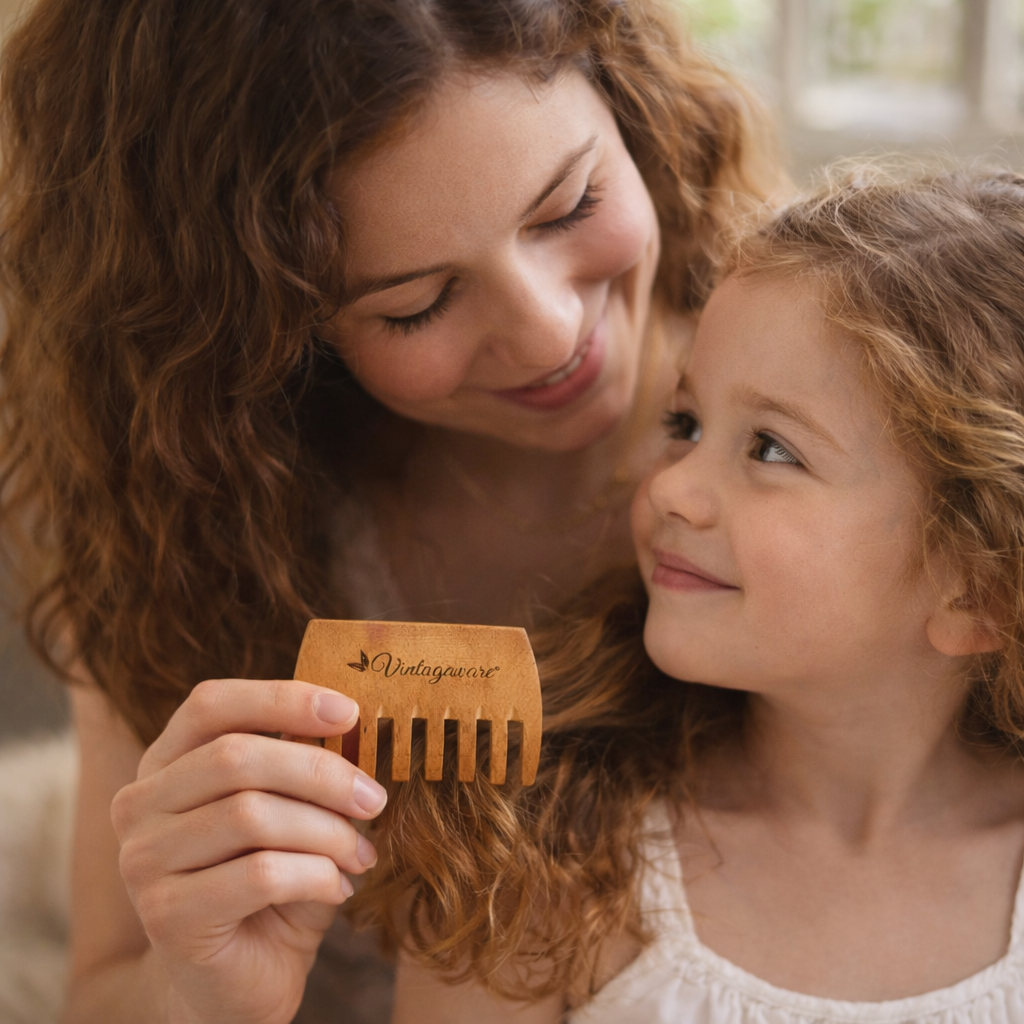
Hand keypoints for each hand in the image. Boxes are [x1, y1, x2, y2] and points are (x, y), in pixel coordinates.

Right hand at [111, 678, 386, 1023]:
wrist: (242, 981)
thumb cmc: (273, 881)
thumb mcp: (291, 810)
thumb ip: (304, 765)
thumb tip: (353, 719)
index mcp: (165, 762)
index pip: (210, 704)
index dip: (281, 697)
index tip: (348, 712)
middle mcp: (139, 805)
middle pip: (236, 757)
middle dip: (322, 772)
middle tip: (374, 798)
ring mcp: (142, 862)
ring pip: (251, 815)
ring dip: (327, 831)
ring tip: (361, 853)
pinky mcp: (166, 916)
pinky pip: (260, 874)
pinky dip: (317, 875)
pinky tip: (339, 887)